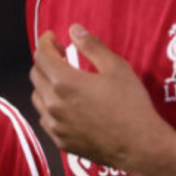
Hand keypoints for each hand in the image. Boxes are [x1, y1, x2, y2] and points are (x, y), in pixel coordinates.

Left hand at [30, 25, 173, 175]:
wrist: (139, 146)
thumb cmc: (131, 106)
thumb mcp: (116, 68)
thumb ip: (92, 46)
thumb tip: (74, 30)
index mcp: (64, 82)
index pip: (42, 55)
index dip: (45, 42)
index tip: (52, 37)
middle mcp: (53, 104)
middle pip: (35, 74)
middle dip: (44, 60)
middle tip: (60, 54)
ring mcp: (54, 124)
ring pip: (37, 97)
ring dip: (45, 83)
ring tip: (62, 78)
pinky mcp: (59, 140)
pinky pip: (45, 118)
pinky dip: (49, 106)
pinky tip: (65, 104)